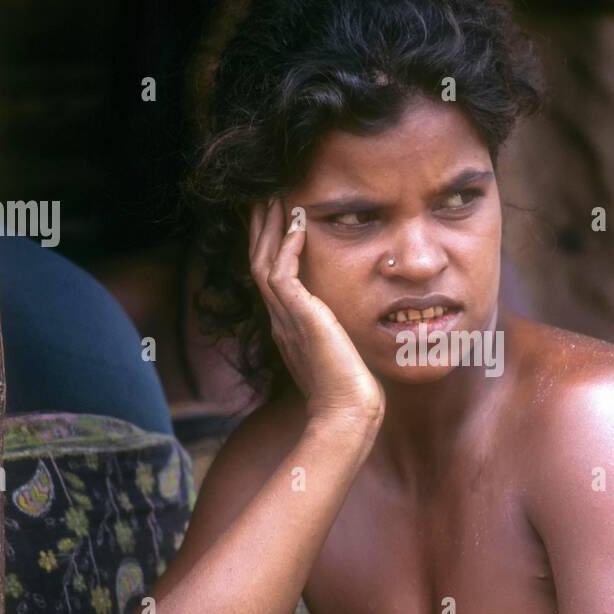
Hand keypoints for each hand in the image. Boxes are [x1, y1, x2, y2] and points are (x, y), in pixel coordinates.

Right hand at [250, 198, 384, 429]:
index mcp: (289, 327)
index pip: (273, 279)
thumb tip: (354, 330)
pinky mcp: (298, 317)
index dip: (271, 249)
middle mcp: (281, 320)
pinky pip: (280, 273)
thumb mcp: (342, 355)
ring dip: (268, 230)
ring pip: (262, 263)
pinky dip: (286, 247)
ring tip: (274, 200)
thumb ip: (340, 337)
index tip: (278, 223)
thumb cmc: (351, 393)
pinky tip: (298, 226)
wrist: (347, 413)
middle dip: (261, 231)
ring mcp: (285, 319)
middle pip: (259, 265)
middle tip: (264, 200)